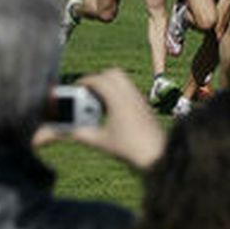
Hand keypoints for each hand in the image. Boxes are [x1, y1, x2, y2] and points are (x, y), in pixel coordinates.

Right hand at [33, 68, 165, 171]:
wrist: (158, 155)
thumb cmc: (132, 149)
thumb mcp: (102, 142)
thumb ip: (83, 135)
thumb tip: (71, 132)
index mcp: (119, 100)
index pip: (100, 80)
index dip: (86, 81)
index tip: (77, 86)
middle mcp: (131, 96)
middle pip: (114, 73)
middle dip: (99, 78)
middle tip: (89, 91)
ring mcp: (140, 100)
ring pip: (124, 81)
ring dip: (110, 85)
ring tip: (99, 102)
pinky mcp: (145, 107)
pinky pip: (130, 91)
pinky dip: (119, 94)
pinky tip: (112, 111)